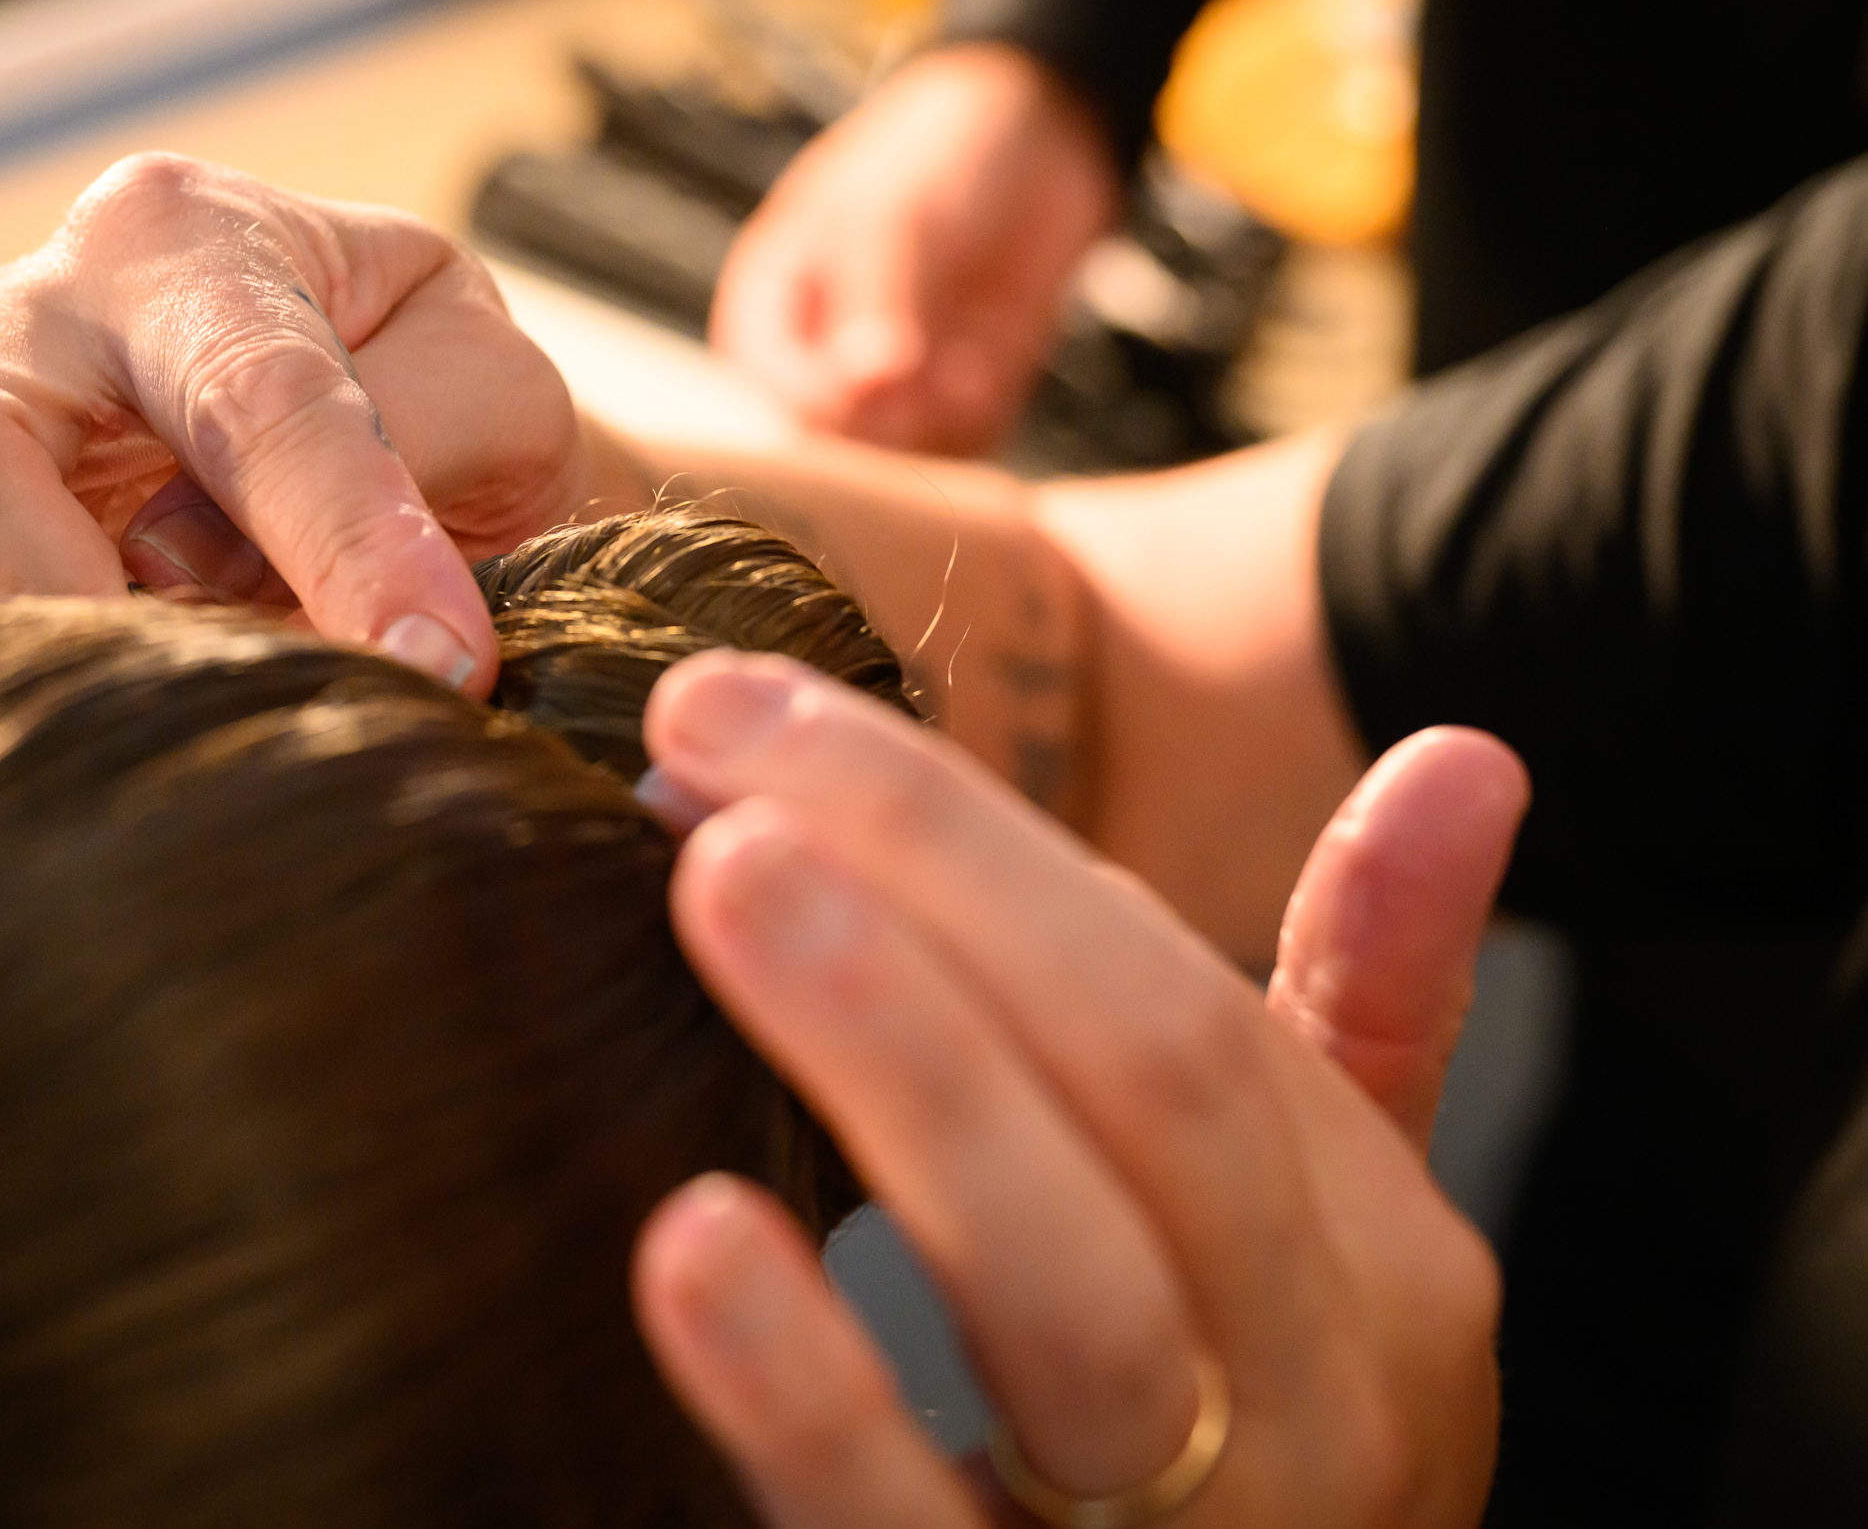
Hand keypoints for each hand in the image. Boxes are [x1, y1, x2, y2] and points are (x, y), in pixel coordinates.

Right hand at [0, 154, 602, 701]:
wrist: (362, 437)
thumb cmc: (430, 424)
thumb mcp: (497, 406)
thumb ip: (429, 460)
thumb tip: (309, 613)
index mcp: (188, 247)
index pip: (250, 395)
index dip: (346, 540)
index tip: (434, 669)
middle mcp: (16, 319)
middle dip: (54, 608)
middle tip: (171, 707)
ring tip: (48, 737)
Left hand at [630, 652, 1524, 1527]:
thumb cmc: (1249, 1442)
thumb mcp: (1326, 1240)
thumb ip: (1373, 1009)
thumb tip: (1467, 757)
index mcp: (1382, 1277)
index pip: (1180, 1007)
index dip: (961, 843)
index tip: (743, 714)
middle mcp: (1322, 1409)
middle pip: (1150, 1097)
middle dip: (931, 889)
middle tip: (703, 735)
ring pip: (1072, 1301)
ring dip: (908, 1071)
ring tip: (724, 887)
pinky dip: (816, 1394)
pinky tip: (690, 1242)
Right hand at [709, 45, 1117, 457]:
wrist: (1040, 133)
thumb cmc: (937, 156)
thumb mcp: (894, 217)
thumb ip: (876, 303)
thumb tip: (867, 385)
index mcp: (771, 307)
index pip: (771, 384)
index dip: (820, 397)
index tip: (880, 378)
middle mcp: (820, 358)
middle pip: (832, 440)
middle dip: (886, 422)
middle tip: (933, 375)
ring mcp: (889, 387)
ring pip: (899, 456)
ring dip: (938, 420)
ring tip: (967, 361)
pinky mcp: (953, 402)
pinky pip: (960, 446)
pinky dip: (978, 414)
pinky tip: (986, 362)